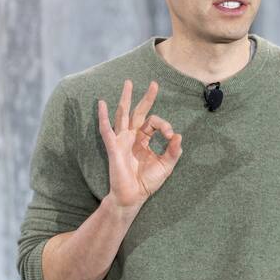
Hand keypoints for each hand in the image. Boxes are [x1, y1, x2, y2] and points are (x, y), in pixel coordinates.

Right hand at [97, 79, 182, 210]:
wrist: (133, 197)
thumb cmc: (146, 182)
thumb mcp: (166, 166)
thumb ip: (173, 151)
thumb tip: (178, 135)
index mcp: (144, 140)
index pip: (154, 124)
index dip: (164, 125)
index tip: (170, 136)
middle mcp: (132, 137)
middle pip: (138, 112)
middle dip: (146, 98)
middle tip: (154, 84)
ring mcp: (122, 140)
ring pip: (122, 114)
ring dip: (125, 99)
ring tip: (128, 83)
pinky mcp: (114, 147)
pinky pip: (106, 130)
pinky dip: (103, 117)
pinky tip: (101, 104)